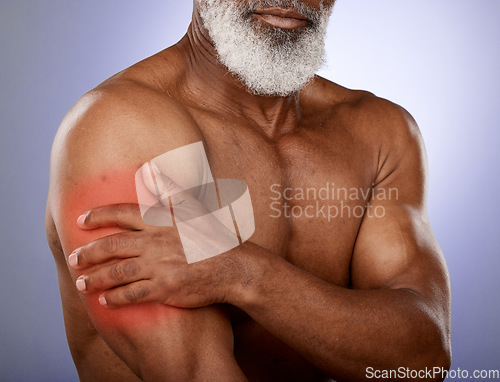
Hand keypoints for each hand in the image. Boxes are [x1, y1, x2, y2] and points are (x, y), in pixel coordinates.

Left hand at [69, 165, 243, 308]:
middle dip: (89, 252)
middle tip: (73, 258)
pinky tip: (105, 300)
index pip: (123, 214)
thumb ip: (169, 189)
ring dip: (96, 278)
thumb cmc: (215, 237)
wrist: (235, 268)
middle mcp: (156, 243)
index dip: (99, 215)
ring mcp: (159, 267)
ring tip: (81, 283)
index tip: (80, 220)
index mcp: (162, 222)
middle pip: (113, 246)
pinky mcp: (165, 289)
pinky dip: (116, 298)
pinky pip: (133, 294)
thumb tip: (150, 168)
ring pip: (118, 272)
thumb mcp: (194, 208)